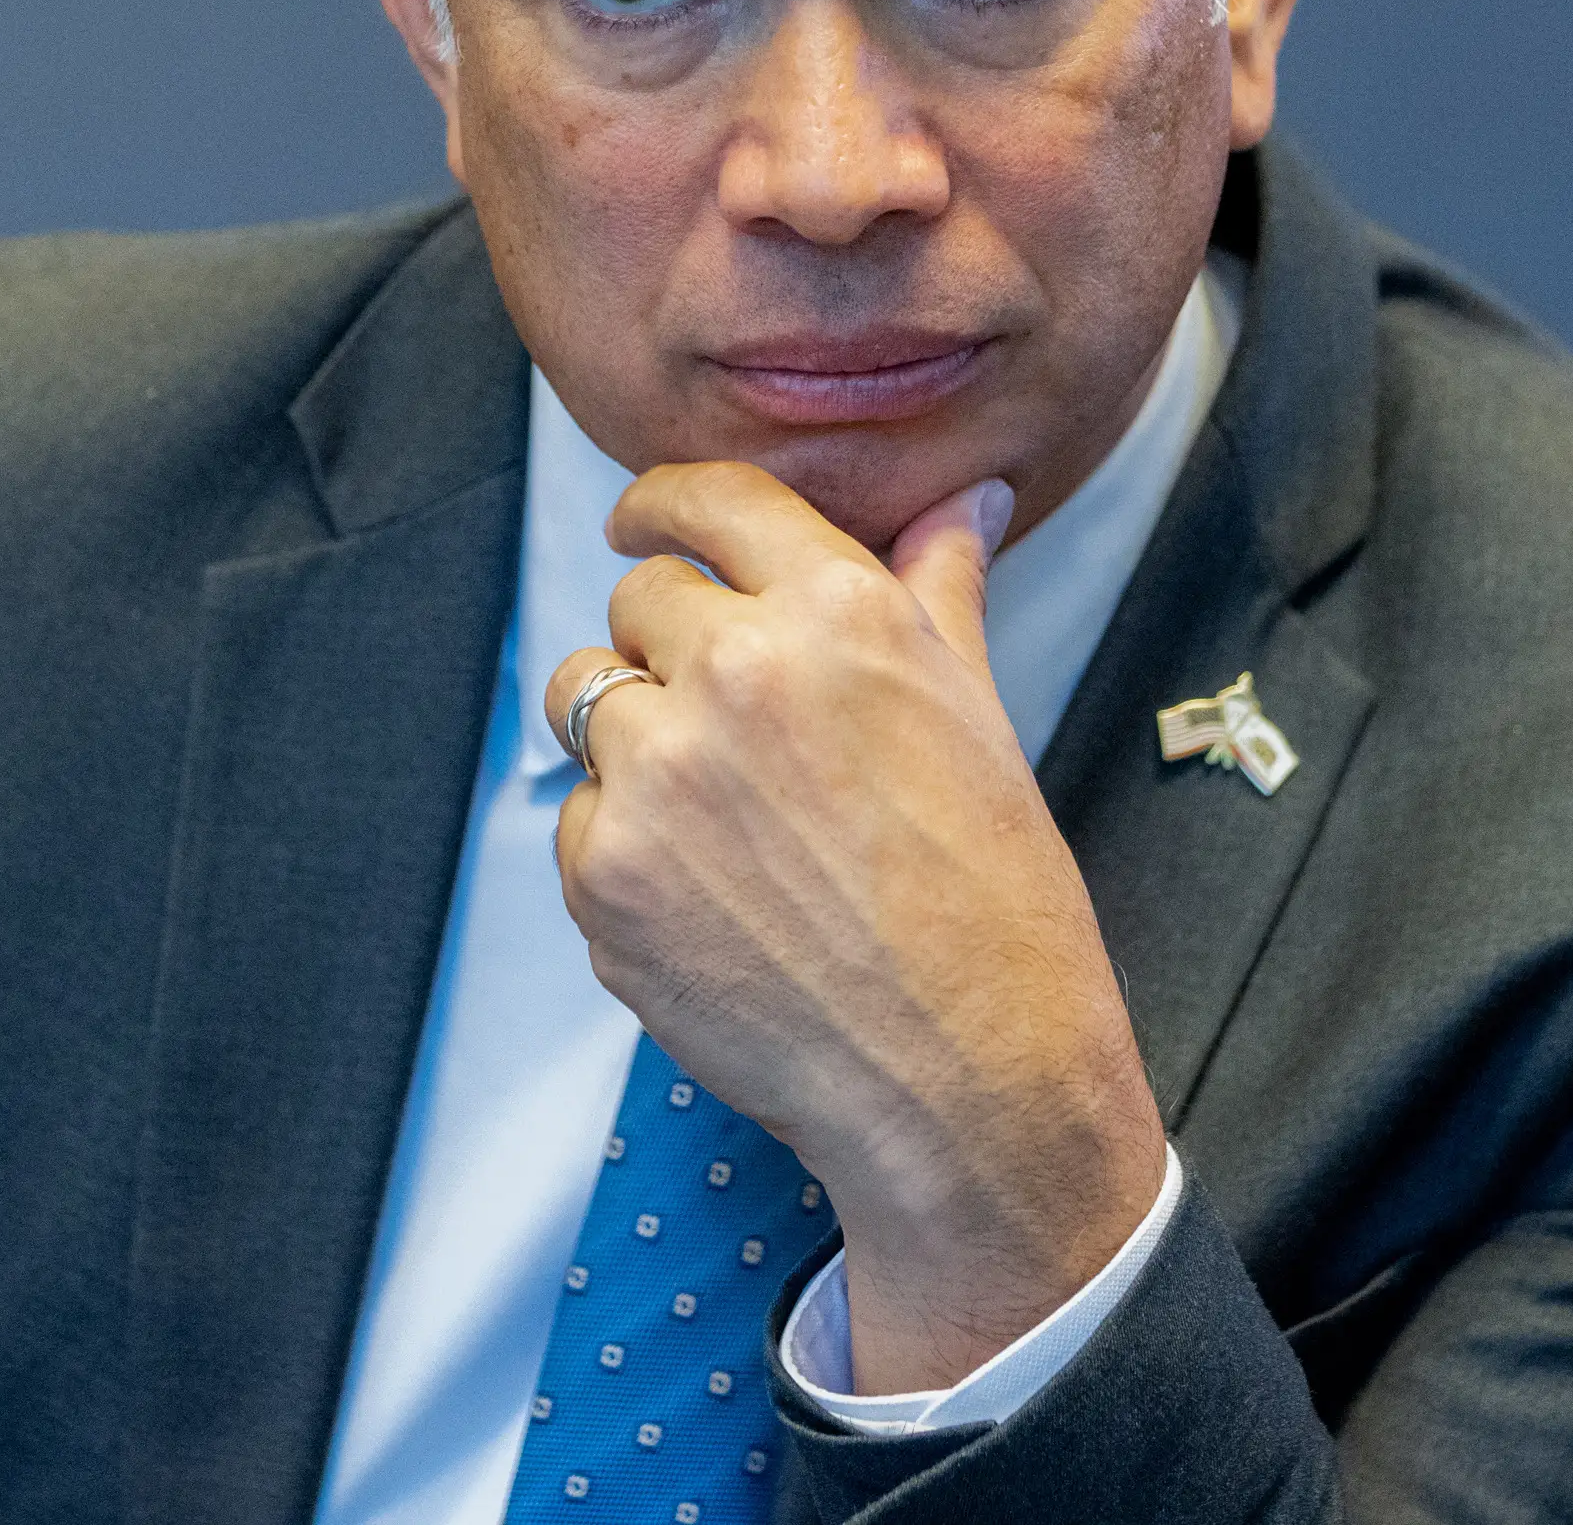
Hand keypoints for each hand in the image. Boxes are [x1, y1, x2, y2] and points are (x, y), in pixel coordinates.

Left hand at [547, 463, 1168, 1393]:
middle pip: (638, 599)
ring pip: (586, 695)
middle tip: (735, 722)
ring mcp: (657, 773)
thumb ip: (938, 587)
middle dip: (673, 642)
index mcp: (835, 609)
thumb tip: (958, 499)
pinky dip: (626, 841)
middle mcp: (734, 669)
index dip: (665, 505)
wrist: (968, 1073)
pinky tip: (713, 892)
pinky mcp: (605, 873)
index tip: (645, 521)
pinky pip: (579, 813)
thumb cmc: (992, 898)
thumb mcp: (979, 713)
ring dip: (633, 732)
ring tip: (719, 809)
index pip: (708, 499)